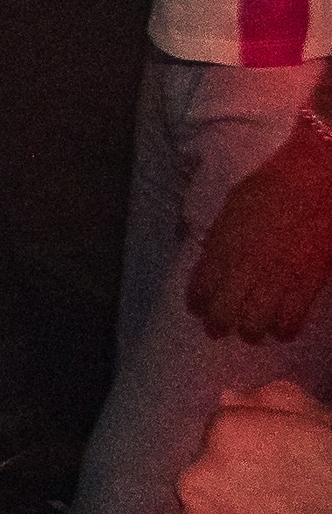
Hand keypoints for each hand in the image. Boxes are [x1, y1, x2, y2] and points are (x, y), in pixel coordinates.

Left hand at [187, 127, 331, 344]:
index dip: (198, 303)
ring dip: (251, 332)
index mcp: (222, 247)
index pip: (201, 287)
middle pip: (223, 313)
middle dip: (218, 325)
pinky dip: (285, 329)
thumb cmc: (273, 187)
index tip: (198, 309)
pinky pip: (291, 318)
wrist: (316, 181)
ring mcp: (276, 278)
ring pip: (255, 324)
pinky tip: (283, 332)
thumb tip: (206, 252)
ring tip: (252, 333)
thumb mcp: (233, 207)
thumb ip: (219, 235)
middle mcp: (244, 268)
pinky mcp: (307, 282)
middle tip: (220, 329)